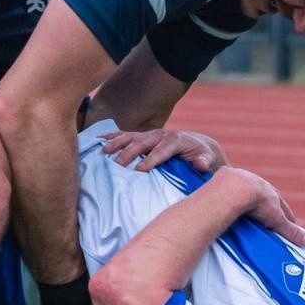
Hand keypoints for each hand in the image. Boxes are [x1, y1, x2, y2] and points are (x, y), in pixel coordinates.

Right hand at [102, 129, 226, 172]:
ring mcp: (149, 134)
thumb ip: (204, 161)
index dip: (152, 159)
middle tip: (118, 165)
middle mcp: (160, 134)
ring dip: (117, 143)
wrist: (197, 145)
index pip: (162, 149)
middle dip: (130, 152)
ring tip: (103, 152)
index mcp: (175, 140)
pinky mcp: (142, 137)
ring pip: (130, 137)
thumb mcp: (207, 158)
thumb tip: (200, 164)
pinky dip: (111, 136)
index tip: (140, 170)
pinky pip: (124, 135)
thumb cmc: (201, 156)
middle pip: (142, 142)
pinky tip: (97, 140)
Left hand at [222, 166, 304, 246]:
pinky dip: (229, 197)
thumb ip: (290, 231)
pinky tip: (226, 204)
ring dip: (247, 200)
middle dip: (267, 206)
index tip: (288, 224)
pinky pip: (228, 189)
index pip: (282, 206)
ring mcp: (241, 179)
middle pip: (264, 197)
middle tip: (267, 219)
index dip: (285, 216)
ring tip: (246, 212)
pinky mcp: (225, 178)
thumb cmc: (259, 203)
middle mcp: (258, 183)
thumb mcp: (277, 219)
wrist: (236, 187)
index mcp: (271, 193)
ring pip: (246, 192)